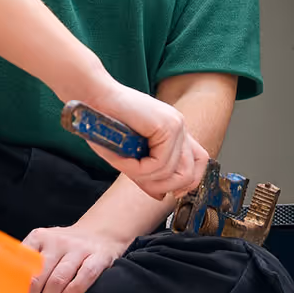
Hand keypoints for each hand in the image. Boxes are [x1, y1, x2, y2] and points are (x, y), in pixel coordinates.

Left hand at [19, 225, 129, 292]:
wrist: (101, 232)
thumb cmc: (65, 247)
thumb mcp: (43, 244)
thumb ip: (26, 260)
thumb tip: (1, 284)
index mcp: (40, 237)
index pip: (22, 263)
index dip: (12, 286)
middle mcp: (58, 241)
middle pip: (38, 275)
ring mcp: (79, 248)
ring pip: (58, 279)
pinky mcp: (99, 256)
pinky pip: (85, 275)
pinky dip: (73, 292)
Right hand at [75, 81, 209, 199]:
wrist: (93, 96)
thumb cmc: (105, 121)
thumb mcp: (129, 155)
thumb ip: (147, 174)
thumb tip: (161, 196)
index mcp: (174, 130)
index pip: (200, 161)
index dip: (188, 182)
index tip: (168, 191)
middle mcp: (179, 126)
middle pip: (190, 173)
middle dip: (164, 186)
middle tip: (140, 179)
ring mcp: (176, 125)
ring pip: (171, 172)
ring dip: (143, 176)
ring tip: (124, 164)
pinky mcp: (167, 126)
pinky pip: (158, 164)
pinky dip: (137, 169)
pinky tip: (123, 159)